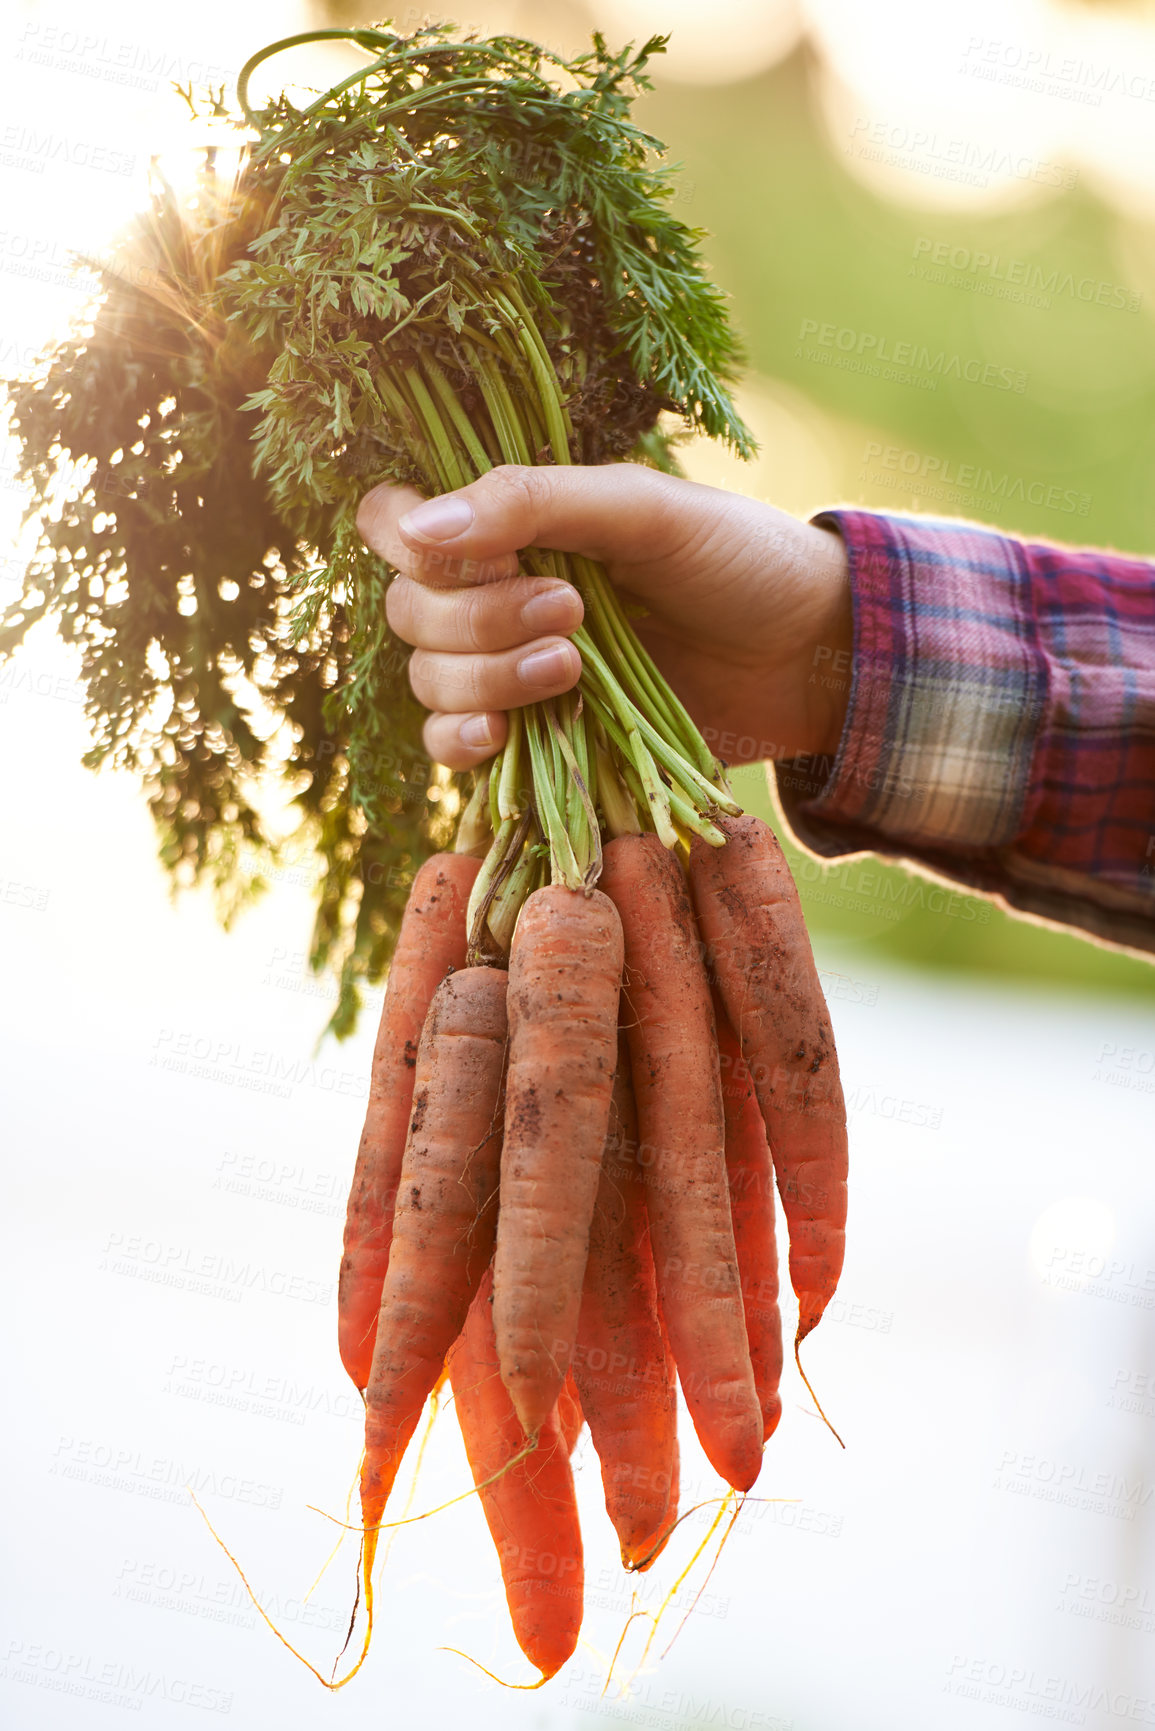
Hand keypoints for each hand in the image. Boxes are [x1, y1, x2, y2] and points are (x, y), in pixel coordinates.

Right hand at [357, 463, 851, 771]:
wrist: (809, 660)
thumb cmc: (736, 561)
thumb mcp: (644, 510)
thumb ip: (534, 503)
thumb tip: (420, 526)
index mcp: (511, 522)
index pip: (392, 522)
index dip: (404, 541)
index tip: (468, 554)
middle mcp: (493, 592)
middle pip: (408, 611)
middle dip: (475, 617)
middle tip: (571, 614)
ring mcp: (510, 670)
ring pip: (429, 680)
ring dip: (486, 677)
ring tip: (573, 668)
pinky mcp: (535, 741)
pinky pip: (453, 748)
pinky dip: (463, 744)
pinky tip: (504, 737)